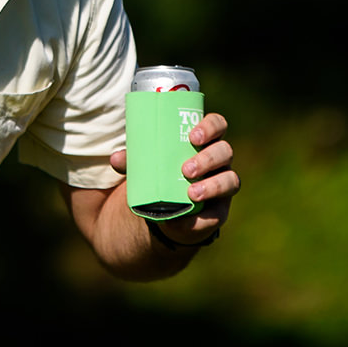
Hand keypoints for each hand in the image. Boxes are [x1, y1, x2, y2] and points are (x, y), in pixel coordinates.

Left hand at [109, 111, 238, 245]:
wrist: (163, 214)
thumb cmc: (158, 176)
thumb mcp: (144, 166)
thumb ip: (131, 161)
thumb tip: (116, 158)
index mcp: (204, 142)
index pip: (218, 125)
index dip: (211, 127)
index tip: (193, 136)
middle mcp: (219, 161)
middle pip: (225, 151)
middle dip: (208, 158)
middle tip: (186, 169)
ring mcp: (222, 186)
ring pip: (231, 180)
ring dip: (213, 186)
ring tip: (191, 193)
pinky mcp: (219, 212)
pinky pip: (218, 214)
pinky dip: (202, 219)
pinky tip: (185, 221)